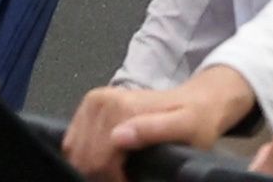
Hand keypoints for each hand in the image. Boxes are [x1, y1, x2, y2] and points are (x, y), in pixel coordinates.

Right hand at [65, 69, 251, 174]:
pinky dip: (86, 155)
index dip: (113, 179)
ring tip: (117, 170)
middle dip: (101, 174)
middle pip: (83, 156)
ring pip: (74, 151)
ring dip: (92, 166)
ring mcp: (94, 101)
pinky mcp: (90, 105)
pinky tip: (107, 160)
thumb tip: (118, 137)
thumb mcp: (185, 126)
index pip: (98, 160)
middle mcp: (101, 100)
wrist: (198, 99)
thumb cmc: (195, 118)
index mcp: (120, 106)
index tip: (132, 180)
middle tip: (125, 176)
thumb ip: (153, 130)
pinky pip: (73, 142)